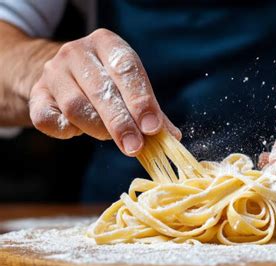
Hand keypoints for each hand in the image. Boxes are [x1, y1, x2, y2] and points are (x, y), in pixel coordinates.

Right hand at [29, 28, 179, 155]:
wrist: (62, 77)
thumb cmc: (107, 83)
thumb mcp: (131, 88)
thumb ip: (152, 112)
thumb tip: (173, 138)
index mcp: (106, 43)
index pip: (126, 68)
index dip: (141, 100)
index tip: (152, 128)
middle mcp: (76, 52)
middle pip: (101, 91)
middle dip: (121, 123)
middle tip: (135, 147)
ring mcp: (52, 72)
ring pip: (75, 107)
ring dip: (98, 129)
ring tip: (111, 137)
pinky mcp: (37, 95)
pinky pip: (49, 120)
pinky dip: (68, 132)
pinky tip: (79, 132)